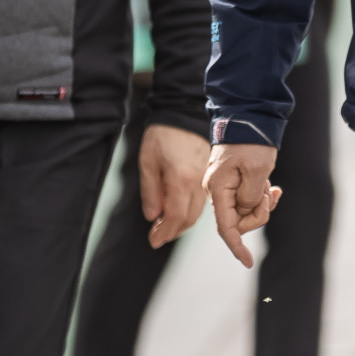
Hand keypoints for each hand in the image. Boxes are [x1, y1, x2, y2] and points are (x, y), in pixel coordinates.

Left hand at [138, 123, 212, 248]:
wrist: (182, 113)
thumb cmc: (161, 136)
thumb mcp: (147, 163)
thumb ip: (150, 192)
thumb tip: (152, 216)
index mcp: (181, 179)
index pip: (175, 215)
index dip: (164, 232)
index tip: (153, 241)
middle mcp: (197, 181)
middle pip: (189, 217)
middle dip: (173, 231)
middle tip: (157, 237)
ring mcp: (204, 178)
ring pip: (197, 211)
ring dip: (182, 224)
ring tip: (165, 227)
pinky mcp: (206, 174)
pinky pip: (201, 200)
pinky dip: (189, 211)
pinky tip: (177, 211)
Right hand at [203, 143, 283, 268]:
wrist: (249, 118)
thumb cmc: (252, 142)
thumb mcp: (256, 170)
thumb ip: (250, 196)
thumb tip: (246, 210)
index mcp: (217, 189)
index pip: (225, 227)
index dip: (236, 246)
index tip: (248, 262)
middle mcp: (217, 191)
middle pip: (238, 221)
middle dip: (257, 214)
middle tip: (270, 194)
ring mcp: (225, 188)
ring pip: (245, 211)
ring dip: (261, 203)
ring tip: (269, 184)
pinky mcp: (234, 184)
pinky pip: (248, 201)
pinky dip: (262, 198)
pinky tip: (273, 189)